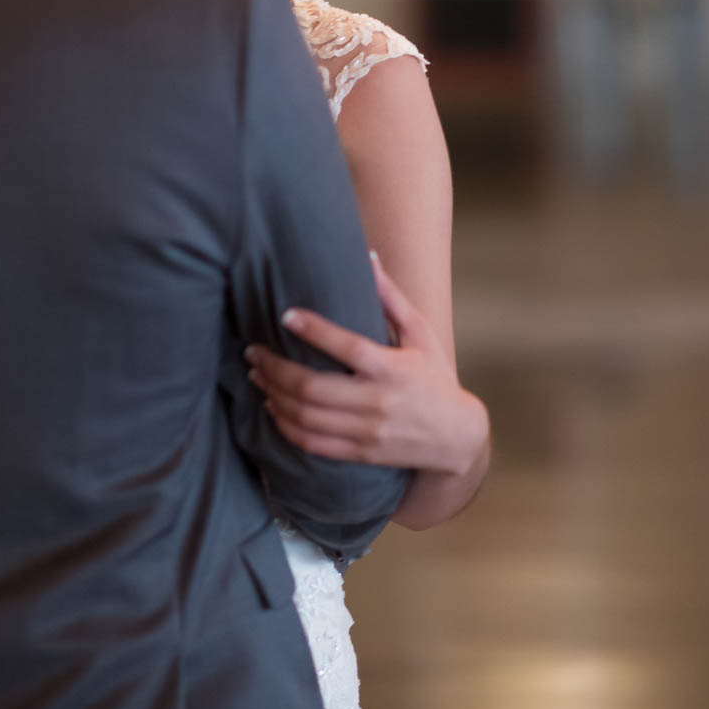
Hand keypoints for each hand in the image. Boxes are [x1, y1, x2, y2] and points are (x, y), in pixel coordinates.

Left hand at [246, 253, 488, 473]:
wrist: (456, 437)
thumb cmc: (435, 376)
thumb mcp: (421, 333)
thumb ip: (391, 298)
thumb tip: (368, 255)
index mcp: (393, 368)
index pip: (347, 348)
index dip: (313, 330)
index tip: (284, 315)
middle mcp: (378, 402)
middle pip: (313, 387)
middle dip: (275, 368)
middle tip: (253, 350)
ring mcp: (367, 432)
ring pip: (306, 417)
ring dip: (273, 395)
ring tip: (256, 375)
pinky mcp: (360, 453)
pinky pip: (312, 443)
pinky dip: (285, 426)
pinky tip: (272, 407)